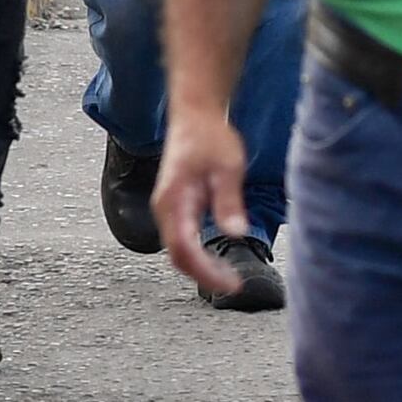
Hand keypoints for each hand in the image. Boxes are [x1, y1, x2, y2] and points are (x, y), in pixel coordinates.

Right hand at [150, 105, 252, 296]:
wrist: (195, 115)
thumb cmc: (210, 137)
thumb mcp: (227, 167)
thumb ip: (229, 201)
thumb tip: (236, 233)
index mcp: (174, 200)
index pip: (184, 248)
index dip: (205, 271)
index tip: (230, 283)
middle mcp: (165, 208)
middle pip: (178, 256)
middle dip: (204, 276)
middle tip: (233, 286)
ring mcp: (168, 209)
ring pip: (178, 250)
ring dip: (201, 268)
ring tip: (229, 277)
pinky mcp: (175, 207)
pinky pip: (181, 240)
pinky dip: (197, 255)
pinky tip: (217, 259)